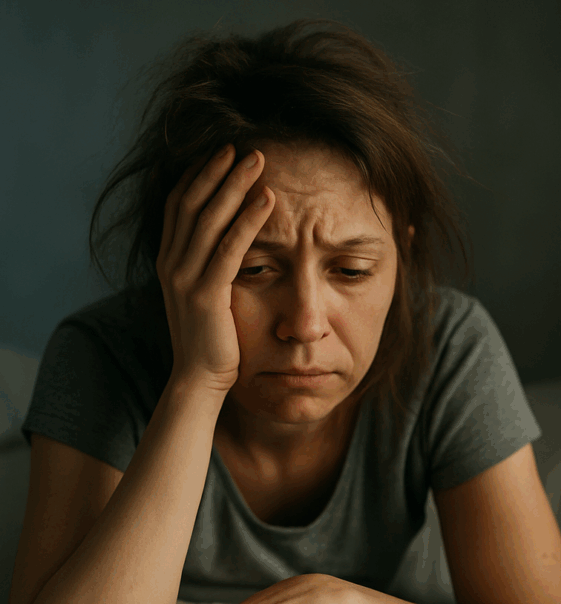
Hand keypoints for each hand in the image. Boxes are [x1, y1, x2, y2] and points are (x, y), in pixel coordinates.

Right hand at [157, 143, 275, 395]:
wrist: (199, 378)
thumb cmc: (211, 338)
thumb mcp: (205, 293)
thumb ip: (210, 265)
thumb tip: (230, 241)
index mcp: (169, 260)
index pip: (179, 205)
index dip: (198, 176)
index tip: (221, 153)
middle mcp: (172, 263)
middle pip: (192, 202)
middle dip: (218, 171)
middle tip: (243, 146)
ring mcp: (186, 277)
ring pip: (209, 218)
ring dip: (235, 185)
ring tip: (258, 160)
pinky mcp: (207, 293)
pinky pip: (230, 247)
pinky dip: (249, 219)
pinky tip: (268, 200)